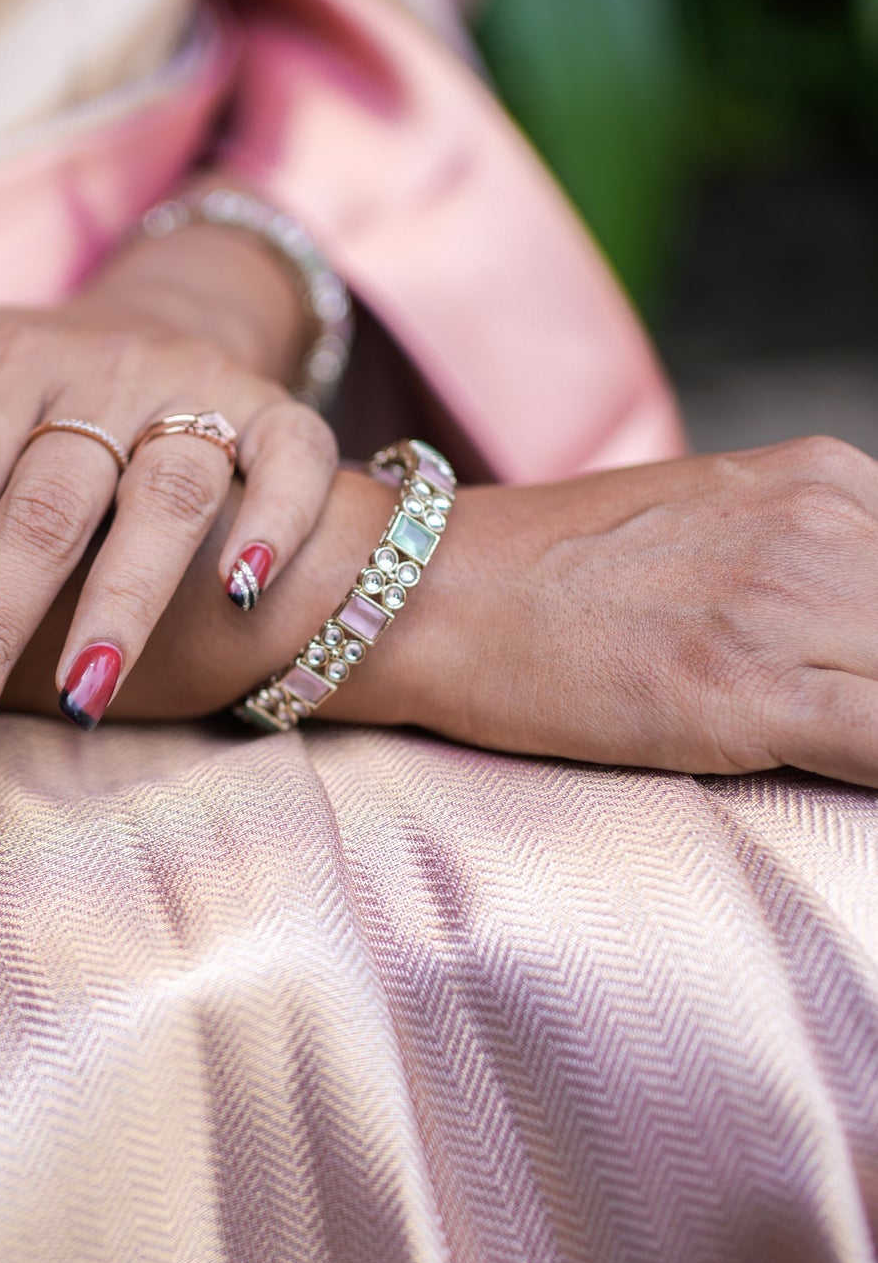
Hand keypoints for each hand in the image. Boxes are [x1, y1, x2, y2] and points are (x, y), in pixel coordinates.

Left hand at [0, 290, 336, 766]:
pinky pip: (292, 460)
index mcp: (6, 365)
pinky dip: (273, 521)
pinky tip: (240, 598)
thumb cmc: (33, 380)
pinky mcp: (280, 414)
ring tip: (80, 700)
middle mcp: (102, 374)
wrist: (168, 312)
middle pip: (44, 510)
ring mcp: (196, 392)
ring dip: (123, 599)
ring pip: (165, 494)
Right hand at [370, 438, 877, 786]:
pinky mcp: (750, 694)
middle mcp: (824, 526)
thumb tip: (855, 631)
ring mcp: (788, 607)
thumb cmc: (553, 577)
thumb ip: (806, 561)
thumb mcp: (709, 524)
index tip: (854, 680)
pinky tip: (860, 784)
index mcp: (825, 479)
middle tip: (837, 717)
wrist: (428, 593)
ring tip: (830, 746)